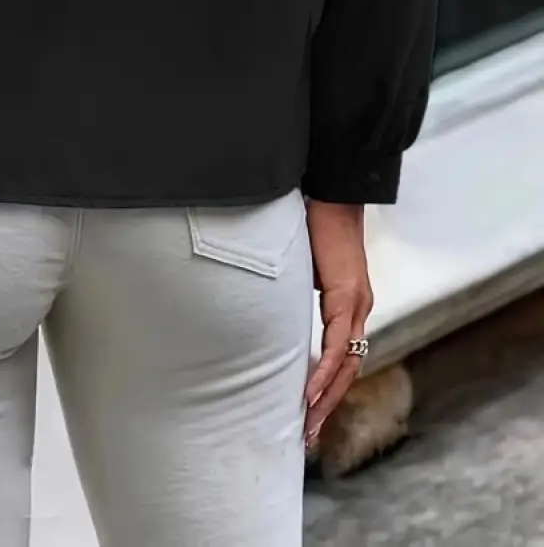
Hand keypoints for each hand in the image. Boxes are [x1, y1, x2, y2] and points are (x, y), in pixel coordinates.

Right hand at [303, 199, 373, 446]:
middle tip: (308, 435)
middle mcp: (358, 311)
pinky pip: (337, 344)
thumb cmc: (315, 222)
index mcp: (348, 305)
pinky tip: (310, 391)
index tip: (309, 414)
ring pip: (345, 364)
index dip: (327, 388)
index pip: (341, 358)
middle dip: (327, 405)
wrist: (333, 193)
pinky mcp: (348, 296)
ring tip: (308, 423)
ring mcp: (356, 305)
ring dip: (326, 397)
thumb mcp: (302, 266)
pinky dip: (324, 370)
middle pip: (347, 371)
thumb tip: (270, 303)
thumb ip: (294, 290)